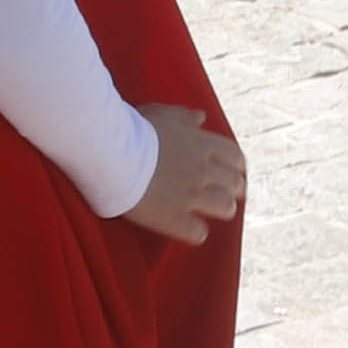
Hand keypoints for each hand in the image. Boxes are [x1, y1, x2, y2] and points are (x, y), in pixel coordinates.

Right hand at [123, 105, 245, 246]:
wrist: (110, 152)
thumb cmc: (131, 130)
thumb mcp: (160, 114)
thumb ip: (184, 117)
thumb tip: (201, 117)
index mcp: (201, 144)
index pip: (236, 157)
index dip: (236, 167)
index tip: (230, 172)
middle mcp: (203, 169)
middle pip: (236, 184)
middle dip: (231, 190)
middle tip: (219, 193)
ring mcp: (191, 195)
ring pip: (226, 208)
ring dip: (219, 209)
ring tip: (206, 211)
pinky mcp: (174, 218)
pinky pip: (199, 233)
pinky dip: (195, 231)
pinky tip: (185, 226)